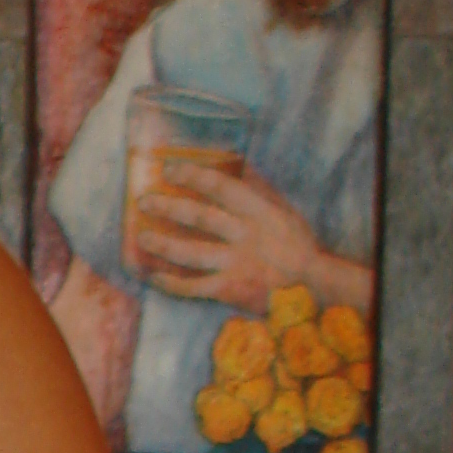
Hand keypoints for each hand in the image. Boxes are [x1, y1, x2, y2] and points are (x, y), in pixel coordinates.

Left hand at [130, 159, 332, 306]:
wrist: (311, 285)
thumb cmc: (296, 246)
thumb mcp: (282, 211)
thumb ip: (258, 190)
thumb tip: (238, 164)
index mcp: (258, 210)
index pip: (221, 186)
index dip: (192, 175)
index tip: (169, 169)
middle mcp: (245, 234)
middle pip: (199, 217)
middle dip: (168, 206)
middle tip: (144, 201)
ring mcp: (235, 263)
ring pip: (190, 252)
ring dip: (162, 243)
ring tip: (141, 235)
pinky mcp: (229, 288)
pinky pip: (193, 286)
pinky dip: (171, 283)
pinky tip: (153, 276)